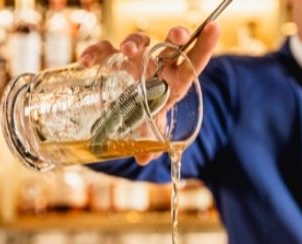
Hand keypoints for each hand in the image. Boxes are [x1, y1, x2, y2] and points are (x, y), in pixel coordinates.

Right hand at [80, 24, 219, 164]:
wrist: (127, 108)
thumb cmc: (148, 114)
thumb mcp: (153, 128)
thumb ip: (151, 141)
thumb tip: (145, 159)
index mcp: (175, 80)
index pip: (194, 61)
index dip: (205, 44)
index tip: (214, 27)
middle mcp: (157, 64)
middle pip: (170, 44)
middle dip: (175, 36)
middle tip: (176, 36)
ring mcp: (135, 58)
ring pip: (139, 41)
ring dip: (134, 42)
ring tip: (128, 50)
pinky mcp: (112, 58)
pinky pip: (103, 50)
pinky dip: (94, 52)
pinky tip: (87, 61)